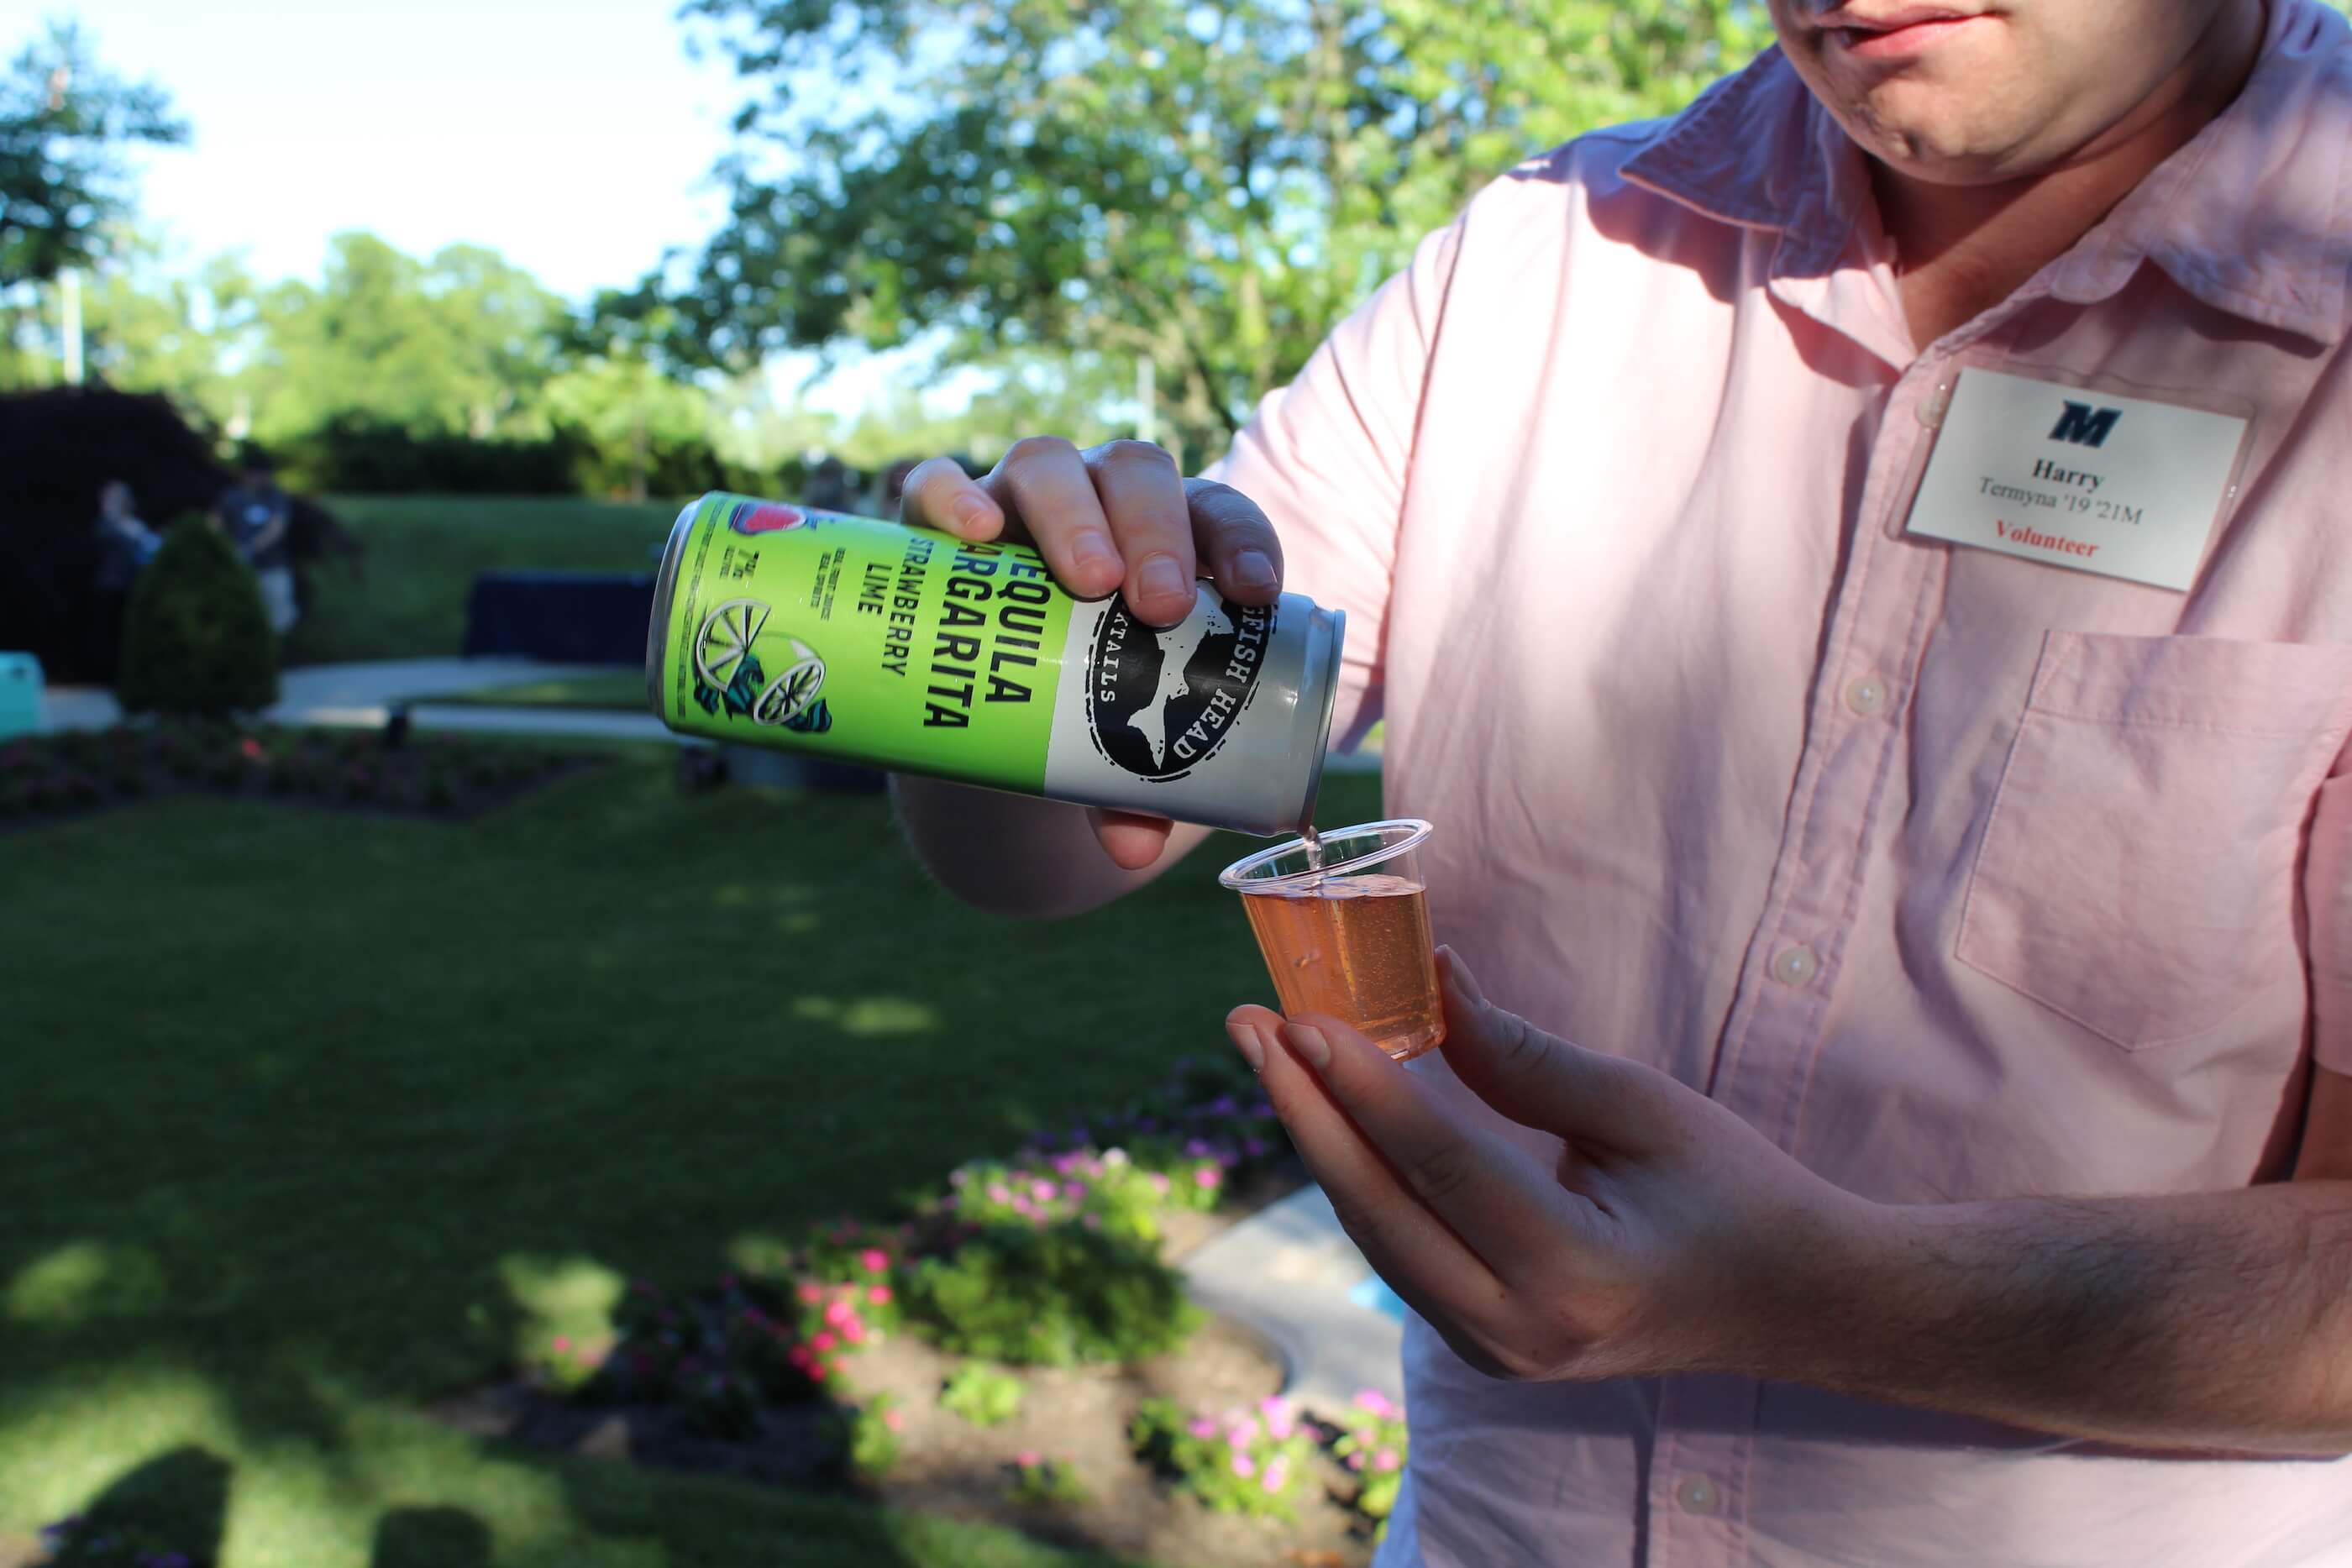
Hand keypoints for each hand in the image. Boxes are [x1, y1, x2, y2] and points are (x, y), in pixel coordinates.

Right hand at [899, 439, 1284, 867]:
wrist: (985, 699)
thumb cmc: (1080, 707)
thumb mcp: (1112, 744)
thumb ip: (1130, 789)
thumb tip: (1134, 850)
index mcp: (1171, 538)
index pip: (1220, 514)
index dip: (1244, 543)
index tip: (1258, 595)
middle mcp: (1099, 502)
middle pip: (1137, 476)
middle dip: (1156, 532)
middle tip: (1160, 606)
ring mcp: (1019, 499)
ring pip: (1049, 466)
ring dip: (1074, 515)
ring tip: (1088, 581)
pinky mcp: (939, 518)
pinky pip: (936, 487)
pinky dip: (953, 495)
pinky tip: (974, 531)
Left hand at [1223, 950, 1877, 1382]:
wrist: (1788, 1302)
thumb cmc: (1731, 1191)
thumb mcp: (1641, 1108)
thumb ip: (1527, 1059)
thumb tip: (1430, 980)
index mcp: (1575, 1275)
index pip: (1440, 1165)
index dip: (1361, 1086)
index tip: (1297, 1014)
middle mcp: (1519, 1332)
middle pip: (1378, 1211)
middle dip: (1303, 1110)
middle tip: (1247, 1022)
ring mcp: (1495, 1352)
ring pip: (1374, 1235)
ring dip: (1318, 1140)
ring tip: (1269, 1051)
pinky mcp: (1482, 1344)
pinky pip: (1397, 1250)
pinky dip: (1358, 1176)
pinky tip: (1324, 1110)